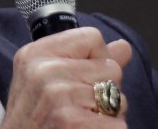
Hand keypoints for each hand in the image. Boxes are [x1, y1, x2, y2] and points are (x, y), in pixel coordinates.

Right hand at [1, 27, 131, 128]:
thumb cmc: (34, 122)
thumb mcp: (48, 83)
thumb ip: (87, 62)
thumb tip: (123, 47)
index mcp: (36, 54)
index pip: (93, 37)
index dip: (97, 61)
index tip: (80, 81)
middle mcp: (43, 70)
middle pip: (110, 68)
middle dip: (104, 91)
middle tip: (79, 109)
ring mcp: (56, 95)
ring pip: (117, 98)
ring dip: (107, 115)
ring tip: (81, 123)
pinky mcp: (70, 121)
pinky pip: (117, 124)